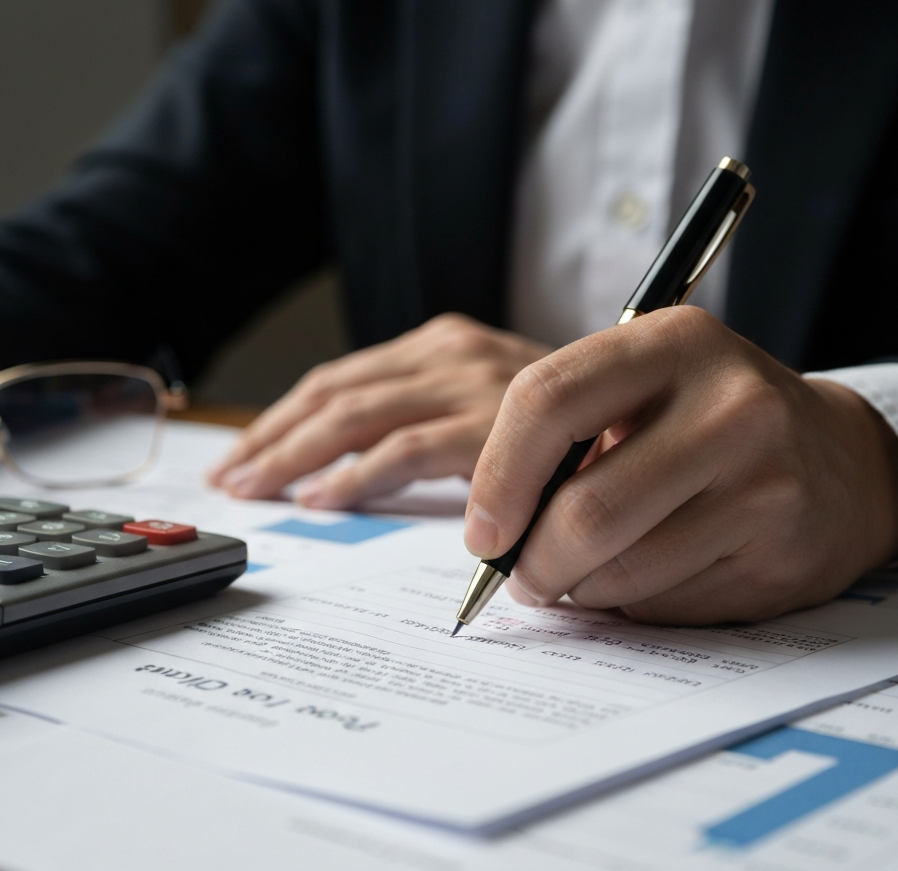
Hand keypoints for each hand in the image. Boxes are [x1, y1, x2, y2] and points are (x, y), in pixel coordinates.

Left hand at [207, 314, 551, 505]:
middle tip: (232, 477)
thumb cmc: (579, 426)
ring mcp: (473, 384)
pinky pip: (406, 450)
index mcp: (445, 345)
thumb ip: (440, 426)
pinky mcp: (496, 425)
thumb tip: (356, 468)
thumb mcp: (499, 411)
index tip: (246, 453)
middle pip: (335, 392)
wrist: (666, 409)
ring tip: (255, 487)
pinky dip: (357, 476)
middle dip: (273, 437)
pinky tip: (322, 499)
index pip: (344, 378)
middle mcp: (452, 353)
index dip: (285, 417)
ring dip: (295, 456)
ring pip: (356, 416)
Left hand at [464, 306, 897, 624]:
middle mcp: (730, 404)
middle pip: (584, 510)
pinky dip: (632, 604)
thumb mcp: (647, 392)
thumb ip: (567, 434)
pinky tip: (651, 577)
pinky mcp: (782, 552)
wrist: (840, 463)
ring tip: (583, 574)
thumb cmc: (710, 427)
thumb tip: (491, 528)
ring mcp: (765, 481)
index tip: (482, 531)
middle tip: (521, 577)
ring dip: (579, 588)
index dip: (496, 477)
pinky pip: (665, 604)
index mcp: (674, 344)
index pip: (546, 399)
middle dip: (532, 562)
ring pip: (620, 570)